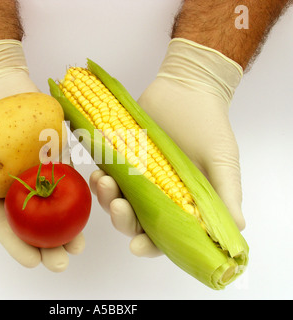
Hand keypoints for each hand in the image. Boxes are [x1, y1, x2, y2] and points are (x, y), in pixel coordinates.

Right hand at [0, 40, 83, 270]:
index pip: (5, 225)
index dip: (17, 245)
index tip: (31, 262)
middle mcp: (18, 185)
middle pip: (35, 221)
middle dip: (48, 245)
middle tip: (61, 260)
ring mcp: (39, 169)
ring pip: (56, 203)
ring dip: (68, 226)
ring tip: (79, 244)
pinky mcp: (56, 152)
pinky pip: (69, 172)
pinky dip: (78, 191)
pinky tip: (88, 206)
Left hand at [90, 38, 244, 257]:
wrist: (187, 88)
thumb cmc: (209, 125)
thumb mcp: (222, 161)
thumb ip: (226, 194)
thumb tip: (237, 230)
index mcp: (180, 202)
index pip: (163, 235)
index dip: (150, 245)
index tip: (136, 246)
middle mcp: (156, 194)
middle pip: (134, 221)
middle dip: (123, 218)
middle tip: (119, 205)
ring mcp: (136, 176)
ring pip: (116, 199)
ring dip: (107, 197)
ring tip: (105, 181)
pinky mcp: (121, 157)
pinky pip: (106, 173)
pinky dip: (100, 176)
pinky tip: (98, 169)